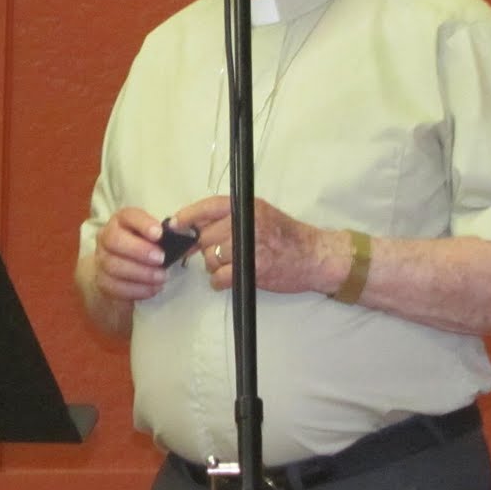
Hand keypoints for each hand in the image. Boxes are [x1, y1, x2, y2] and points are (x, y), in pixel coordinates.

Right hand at [90, 206, 170, 303]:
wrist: (121, 274)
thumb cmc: (144, 251)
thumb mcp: (153, 239)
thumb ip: (163, 237)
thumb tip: (181, 236)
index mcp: (121, 221)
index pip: (128, 216)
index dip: (143, 224)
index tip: (159, 234)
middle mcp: (106, 237)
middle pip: (114, 240)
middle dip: (139, 250)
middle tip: (161, 259)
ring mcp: (100, 259)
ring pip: (113, 265)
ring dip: (141, 272)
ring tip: (162, 277)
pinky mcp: (102, 281)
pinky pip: (115, 286)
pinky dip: (137, 289)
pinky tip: (153, 289)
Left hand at [175, 195, 322, 293]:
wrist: (315, 256)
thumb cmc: (287, 237)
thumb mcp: (261, 215)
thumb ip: (231, 218)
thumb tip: (195, 226)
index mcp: (247, 207)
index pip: (208, 207)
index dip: (187, 216)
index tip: (174, 225)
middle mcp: (247, 222)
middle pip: (205, 237)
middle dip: (206, 249)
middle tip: (219, 254)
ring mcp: (249, 246)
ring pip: (211, 259)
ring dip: (215, 267)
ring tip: (233, 265)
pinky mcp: (252, 269)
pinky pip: (219, 278)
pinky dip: (221, 282)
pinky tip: (231, 278)